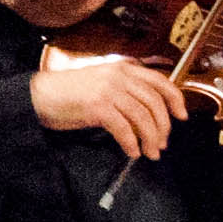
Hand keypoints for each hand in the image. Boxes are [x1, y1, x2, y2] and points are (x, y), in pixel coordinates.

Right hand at [32, 43, 186, 162]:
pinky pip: (124, 128)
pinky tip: (132, 152)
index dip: (176, 99)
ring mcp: (108, 90)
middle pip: (155, 103)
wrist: (40, 96)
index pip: (160, 81)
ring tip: (150, 153)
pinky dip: (131, 143)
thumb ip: (125, 91)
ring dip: (150, 139)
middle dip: (163, 127)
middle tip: (162, 144)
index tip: (182, 116)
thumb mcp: (102, 84)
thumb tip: (149, 115)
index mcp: (123, 68)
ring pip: (142, 117)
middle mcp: (119, 76)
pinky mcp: (97, 107)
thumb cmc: (70, 93)